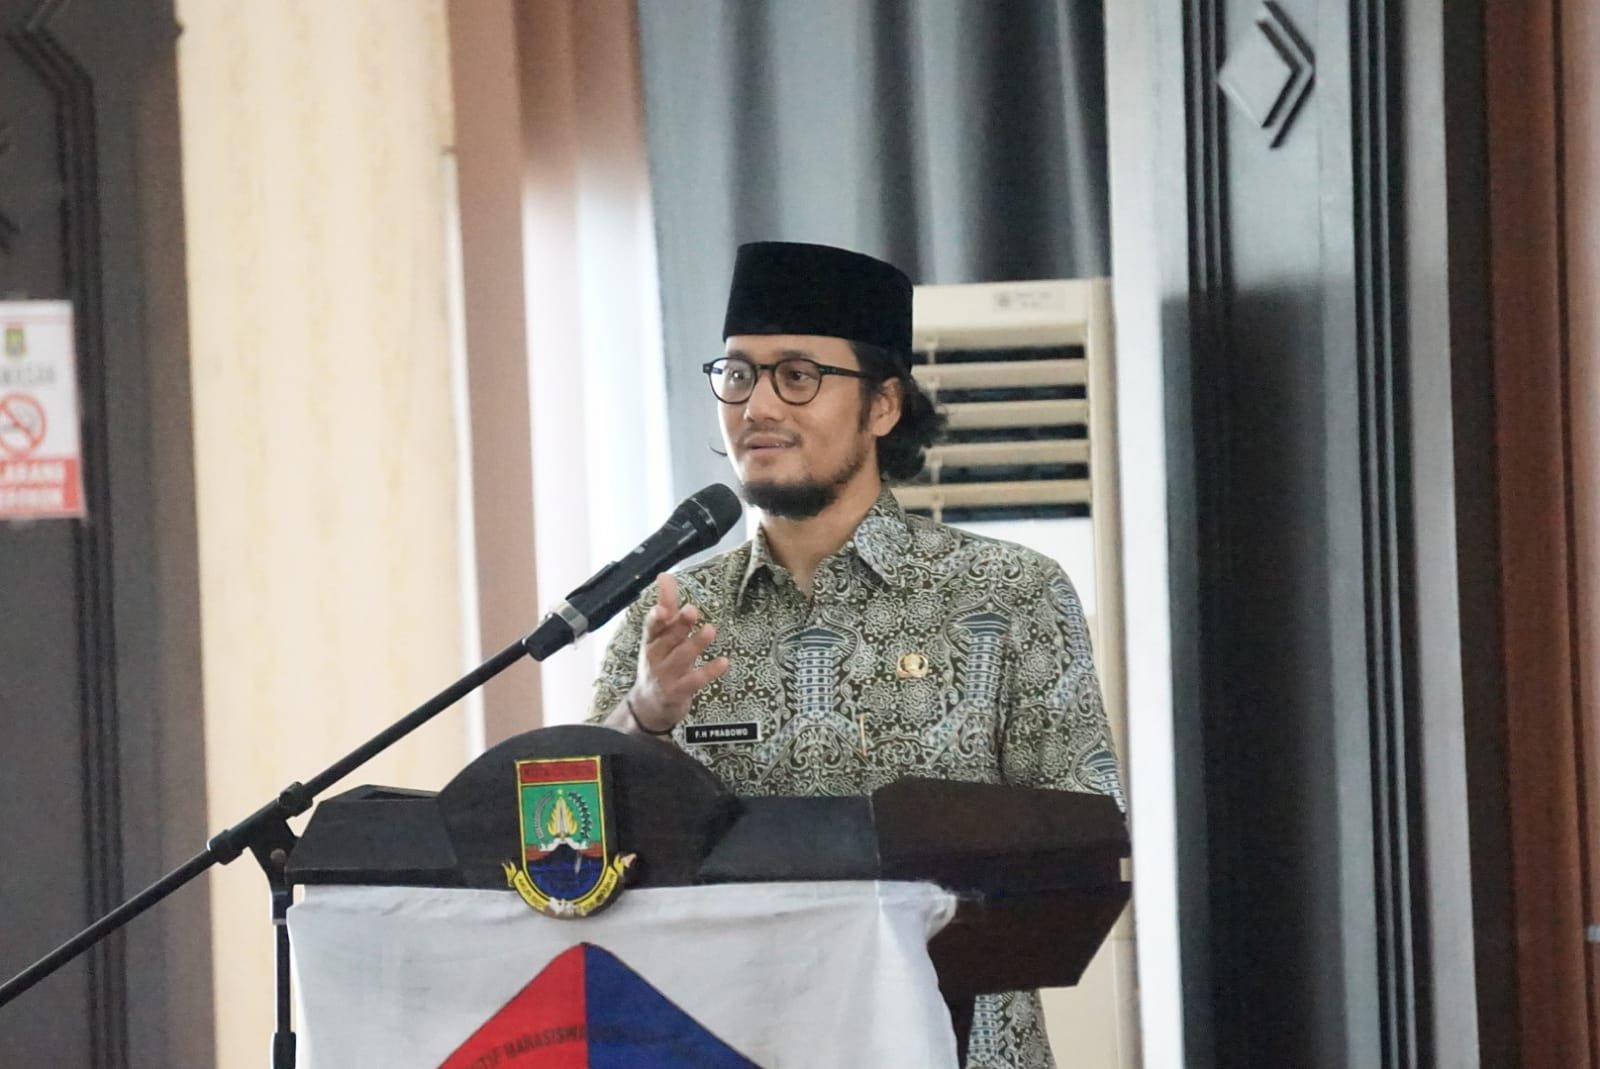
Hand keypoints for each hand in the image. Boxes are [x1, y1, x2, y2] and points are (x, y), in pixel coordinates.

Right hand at [627, 573, 729, 732]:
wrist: (650, 706)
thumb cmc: (658, 662)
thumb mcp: (658, 636)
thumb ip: (666, 605)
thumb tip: (665, 575)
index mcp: (651, 640)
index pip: (652, 625)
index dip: (657, 616)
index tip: (663, 607)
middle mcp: (656, 656)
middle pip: (668, 639)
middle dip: (679, 625)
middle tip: (692, 610)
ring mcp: (667, 675)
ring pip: (682, 657)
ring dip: (696, 644)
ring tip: (710, 630)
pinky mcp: (679, 691)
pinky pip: (695, 680)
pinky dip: (710, 671)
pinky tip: (724, 662)